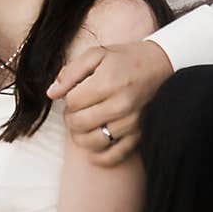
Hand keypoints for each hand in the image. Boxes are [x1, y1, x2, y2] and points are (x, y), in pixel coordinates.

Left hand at [46, 40, 173, 166]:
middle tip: (78, 109)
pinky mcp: (139, 134)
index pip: (72, 102)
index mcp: (108, 83)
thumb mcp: (96, 55)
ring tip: (85, 124)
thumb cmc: (125, 59)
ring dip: (81, 136)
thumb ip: (70, 73)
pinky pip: (114, 156)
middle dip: (71, 117)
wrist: (160, 65)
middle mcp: (120, 105)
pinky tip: (95, 145)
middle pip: (78, 124)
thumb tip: (51, 93)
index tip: (75, 93)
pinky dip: (100, 156)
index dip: (68, 99)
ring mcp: (131, 122)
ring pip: (92, 142)